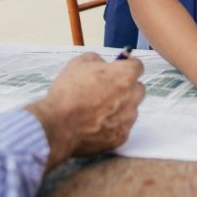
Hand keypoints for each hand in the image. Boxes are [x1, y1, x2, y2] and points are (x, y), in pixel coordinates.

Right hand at [26, 52, 144, 170]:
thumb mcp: (78, 63)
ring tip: (97, 109)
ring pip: (131, 109)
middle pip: (138, 88)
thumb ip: (97, 59)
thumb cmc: (68, 93)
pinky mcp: (121, 137)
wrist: (58, 125)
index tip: (119, 69)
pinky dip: (113, 124)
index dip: (127, 66)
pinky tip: (96, 122)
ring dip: (120, 106)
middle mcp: (131, 97)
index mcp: (124, 76)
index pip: (138, 66)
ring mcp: (127, 119)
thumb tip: (104, 64)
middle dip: (127, 87)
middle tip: (108, 89)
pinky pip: (122, 126)